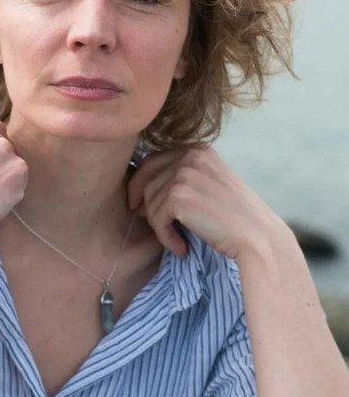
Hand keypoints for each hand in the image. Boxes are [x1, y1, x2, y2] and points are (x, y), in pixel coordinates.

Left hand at [128, 146, 282, 260]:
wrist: (257, 236)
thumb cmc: (234, 217)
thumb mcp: (208, 185)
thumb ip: (181, 178)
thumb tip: (139, 188)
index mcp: (198, 149)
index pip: (153, 160)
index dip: (141, 183)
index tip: (139, 205)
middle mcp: (190, 155)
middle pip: (147, 178)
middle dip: (143, 202)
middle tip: (150, 223)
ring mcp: (184, 173)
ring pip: (149, 200)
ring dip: (159, 225)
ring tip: (176, 240)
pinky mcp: (179, 195)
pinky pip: (156, 218)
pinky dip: (165, 237)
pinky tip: (181, 247)